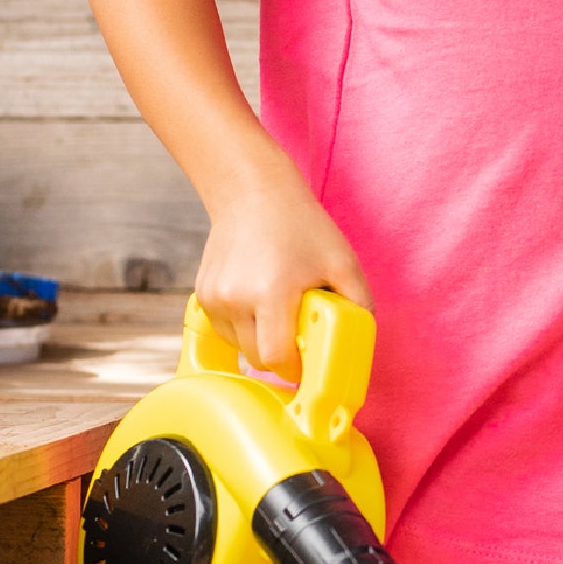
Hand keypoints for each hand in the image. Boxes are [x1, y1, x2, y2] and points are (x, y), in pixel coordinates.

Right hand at [195, 162, 370, 379]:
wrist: (253, 194)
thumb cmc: (301, 226)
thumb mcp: (343, 261)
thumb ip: (358, 303)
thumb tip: (359, 339)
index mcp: (271, 294)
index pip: (275, 357)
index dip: (295, 369)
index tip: (309, 364)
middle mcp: (235, 299)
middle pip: (256, 357)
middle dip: (281, 358)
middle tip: (301, 338)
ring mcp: (214, 298)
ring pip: (238, 346)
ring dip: (261, 342)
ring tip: (281, 312)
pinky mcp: (203, 294)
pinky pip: (225, 329)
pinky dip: (244, 328)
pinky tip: (261, 304)